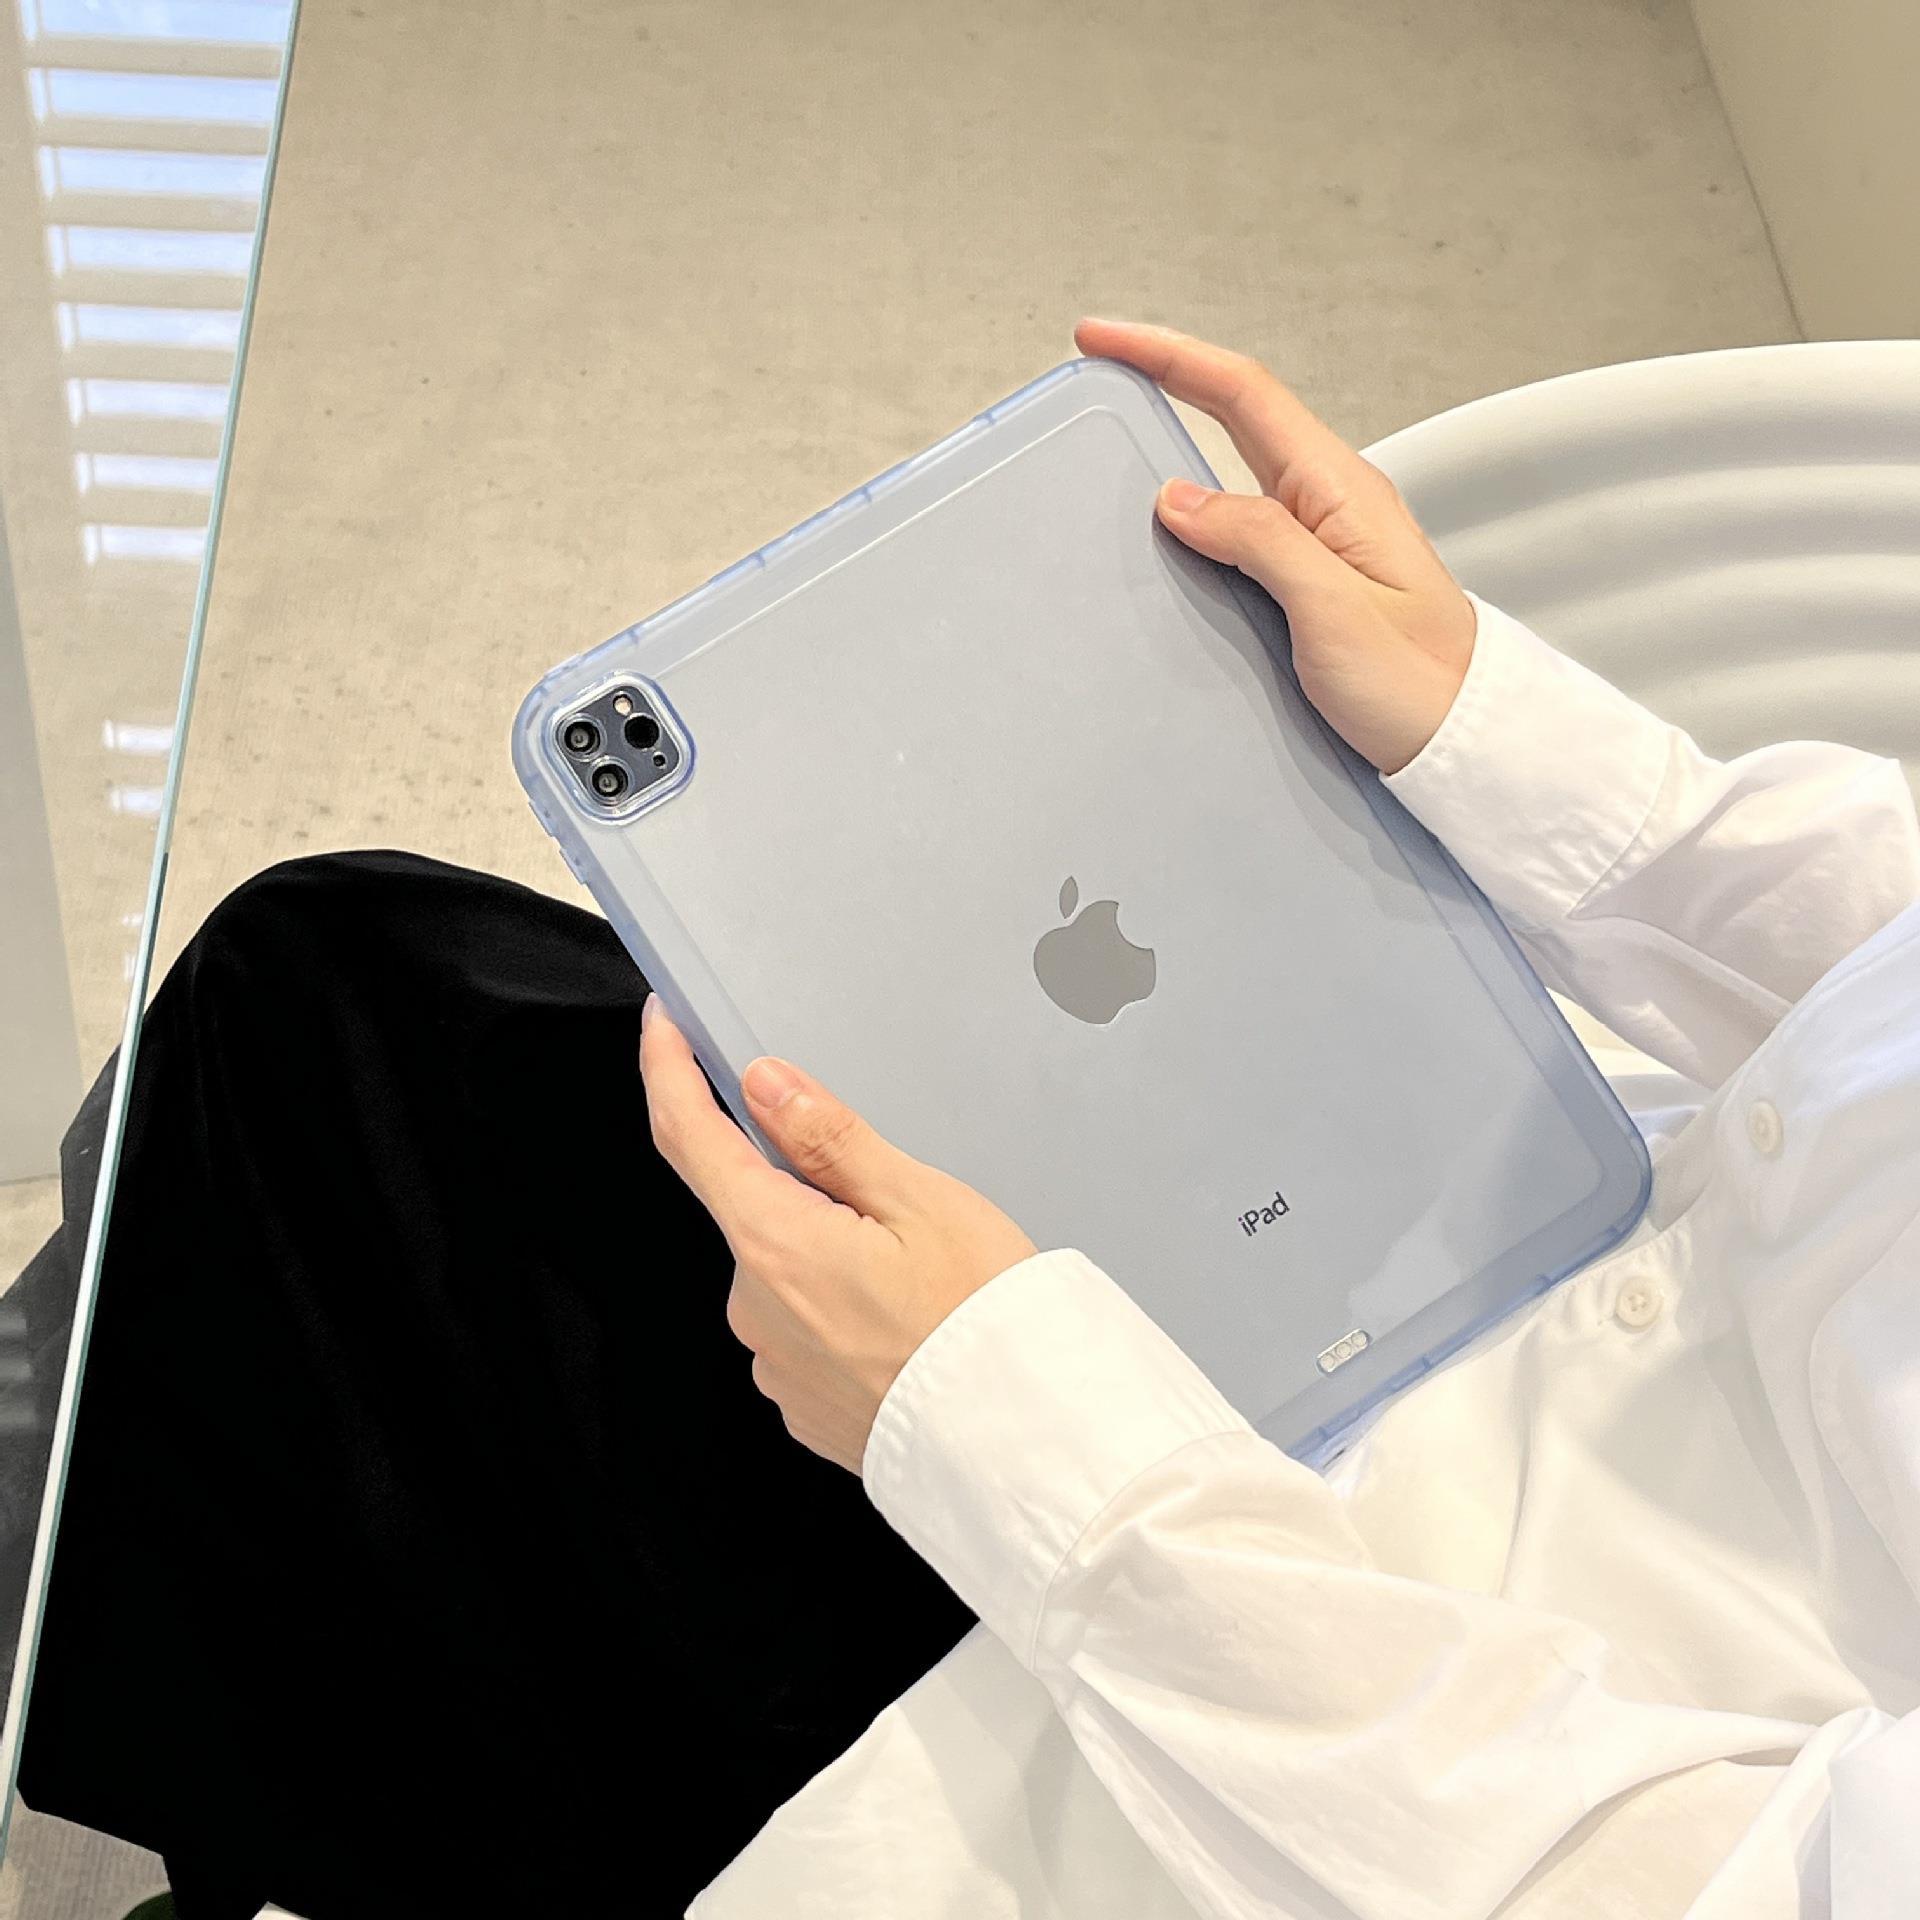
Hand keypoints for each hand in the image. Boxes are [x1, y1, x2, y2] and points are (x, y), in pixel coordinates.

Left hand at [638, 998, 1036, 1472]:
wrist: (1027, 1443)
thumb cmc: (985, 1321)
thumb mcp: (920, 1199)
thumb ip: (829, 1139)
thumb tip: (764, 1085)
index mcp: (775, 1243)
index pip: (689, 1137)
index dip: (666, 1071)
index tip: (661, 1025)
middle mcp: (755, 1309)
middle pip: (755, 1208)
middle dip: (809, 1190)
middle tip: (901, 1206)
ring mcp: (775, 1365)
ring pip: (786, 1273)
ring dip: (832, 1257)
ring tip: (923, 1281)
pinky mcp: (802, 1407)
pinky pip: (806, 1332)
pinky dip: (845, 1313)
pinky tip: (907, 1324)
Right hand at [1076, 318, 1476, 775]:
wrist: (1464, 743)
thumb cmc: (1418, 684)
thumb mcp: (1332, 609)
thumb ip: (1259, 540)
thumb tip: (1179, 495)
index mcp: (1340, 490)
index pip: (1242, 393)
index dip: (1167, 356)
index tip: (1102, 338)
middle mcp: (1331, 502)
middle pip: (1237, 417)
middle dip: (1166, 383)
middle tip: (1099, 374)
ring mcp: (1323, 541)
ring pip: (1236, 473)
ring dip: (1177, 447)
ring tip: (1117, 448)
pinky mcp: (1313, 582)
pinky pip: (1244, 528)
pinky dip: (1196, 513)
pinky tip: (1167, 532)